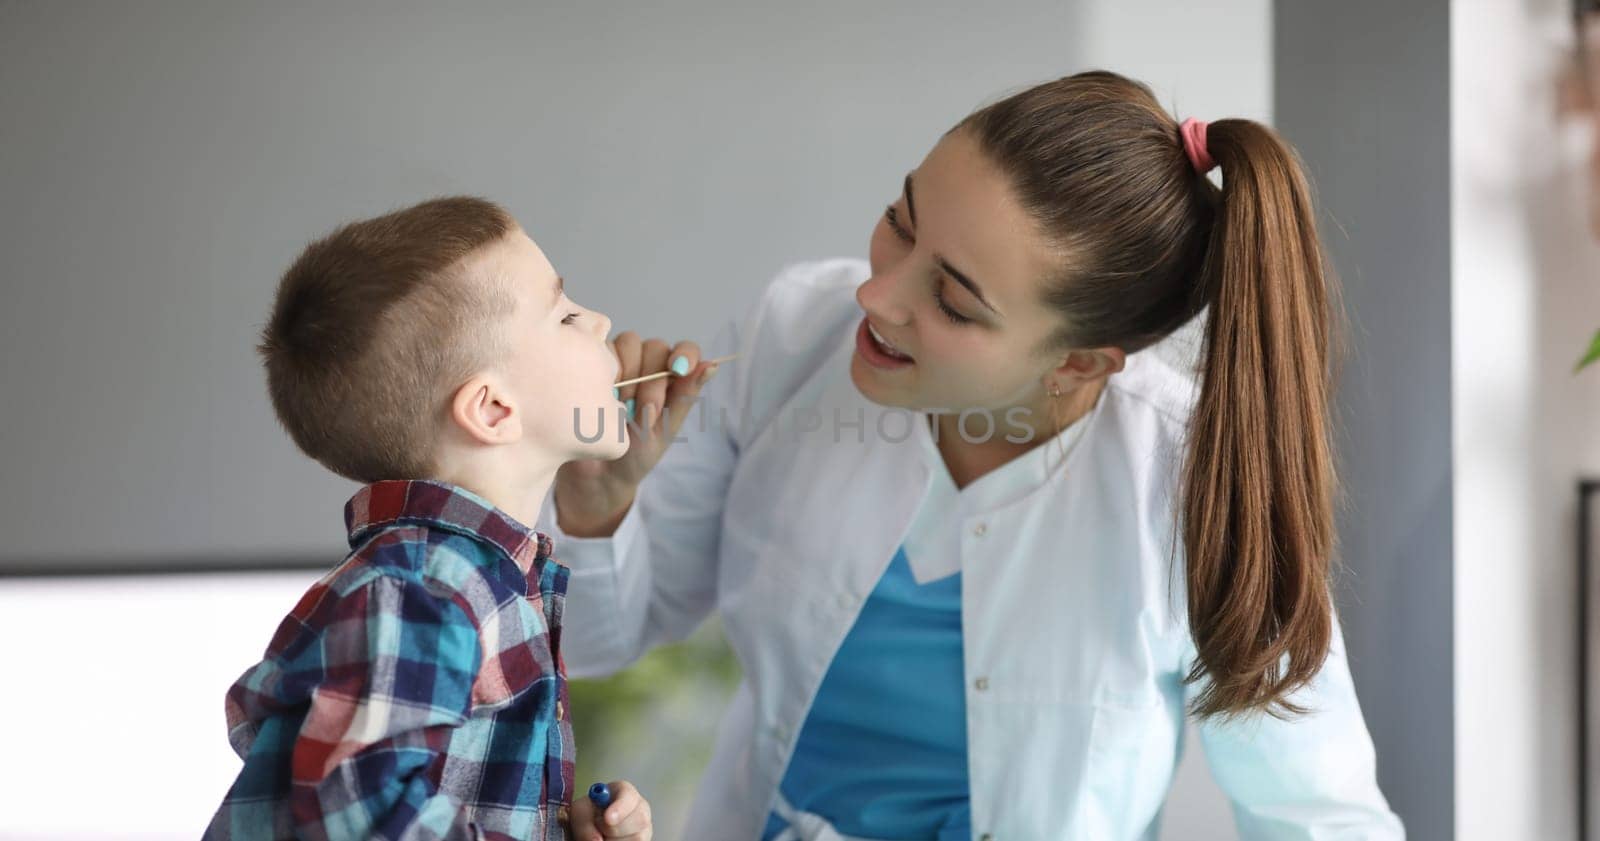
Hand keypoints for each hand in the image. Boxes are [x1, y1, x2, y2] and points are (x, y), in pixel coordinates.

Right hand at [555, 333, 718, 535]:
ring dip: (628, 375)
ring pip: (627, 343)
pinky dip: (605, 372)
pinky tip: (601, 397)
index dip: (685, 353)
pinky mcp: (591, 366)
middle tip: (646, 412)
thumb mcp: (664, 430)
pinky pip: (600, 351)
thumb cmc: (636, 454)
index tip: (681, 369)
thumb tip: (713, 366)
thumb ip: (684, 397)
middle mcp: (645, 366)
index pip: (685, 350)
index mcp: (669, 379)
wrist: (597, 475)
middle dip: (653, 380)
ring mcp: (617, 365)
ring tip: (620, 409)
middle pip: (654, 347)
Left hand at [565, 780, 651, 840]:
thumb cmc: (589, 814)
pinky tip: (610, 840)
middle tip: (600, 829)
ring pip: (636, 838)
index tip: (608, 818)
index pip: (629, 796)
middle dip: (614, 829)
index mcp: (626, 792)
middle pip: (639, 819)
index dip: (620, 808)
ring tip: (604, 835)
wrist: (593, 825)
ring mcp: (644, 829)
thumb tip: (596, 840)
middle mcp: (640, 809)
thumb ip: (584, 821)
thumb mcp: (580, 812)